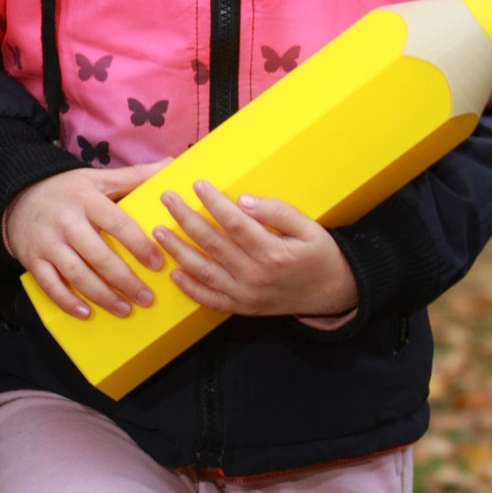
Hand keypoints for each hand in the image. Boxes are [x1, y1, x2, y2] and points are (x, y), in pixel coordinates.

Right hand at [2, 165, 166, 318]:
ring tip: (125, 309)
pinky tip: (86, 312)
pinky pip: (50, 285)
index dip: (138, 245)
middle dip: (125, 280)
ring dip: (103, 296)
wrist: (17, 196)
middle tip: (147, 298)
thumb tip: (170, 164)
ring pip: (77, 274)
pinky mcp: (33, 259)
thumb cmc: (66, 190)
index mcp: (86, 200)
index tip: (157, 263)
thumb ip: (134, 175)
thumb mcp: (97, 178)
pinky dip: (67, 301)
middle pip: (99, 256)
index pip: (117, 223)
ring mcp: (48, 243)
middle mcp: (67, 222)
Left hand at [151, 179, 359, 321]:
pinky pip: (210, 300)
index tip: (197, 184)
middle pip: (212, 244)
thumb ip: (277, 212)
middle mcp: (255, 275)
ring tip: (159, 231)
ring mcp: (246, 295)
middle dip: (186, 219)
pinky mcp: (242, 308)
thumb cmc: (320, 255)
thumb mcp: (309, 227)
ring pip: (204, 271)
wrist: (333, 293)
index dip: (213, 203)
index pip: (234, 223)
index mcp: (272, 252)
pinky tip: (175, 273)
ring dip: (178, 250)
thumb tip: (244, 201)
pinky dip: (190, 288)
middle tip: (167, 198)